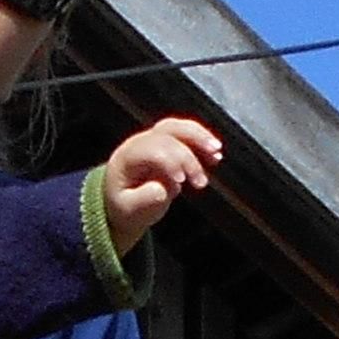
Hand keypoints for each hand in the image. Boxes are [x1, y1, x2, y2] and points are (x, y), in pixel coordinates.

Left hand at [99, 116, 224, 244]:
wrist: (120, 201)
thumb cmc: (124, 206)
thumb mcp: (128, 211)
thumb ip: (144, 202)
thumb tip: (164, 190)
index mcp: (127, 156)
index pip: (153, 150)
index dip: (171, 162)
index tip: (183, 183)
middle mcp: (140, 142)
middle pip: (168, 134)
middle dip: (189, 153)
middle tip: (203, 177)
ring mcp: (153, 139)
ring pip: (178, 127)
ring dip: (200, 137)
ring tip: (217, 154)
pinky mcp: (167, 142)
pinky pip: (185, 133)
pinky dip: (202, 140)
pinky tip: (216, 155)